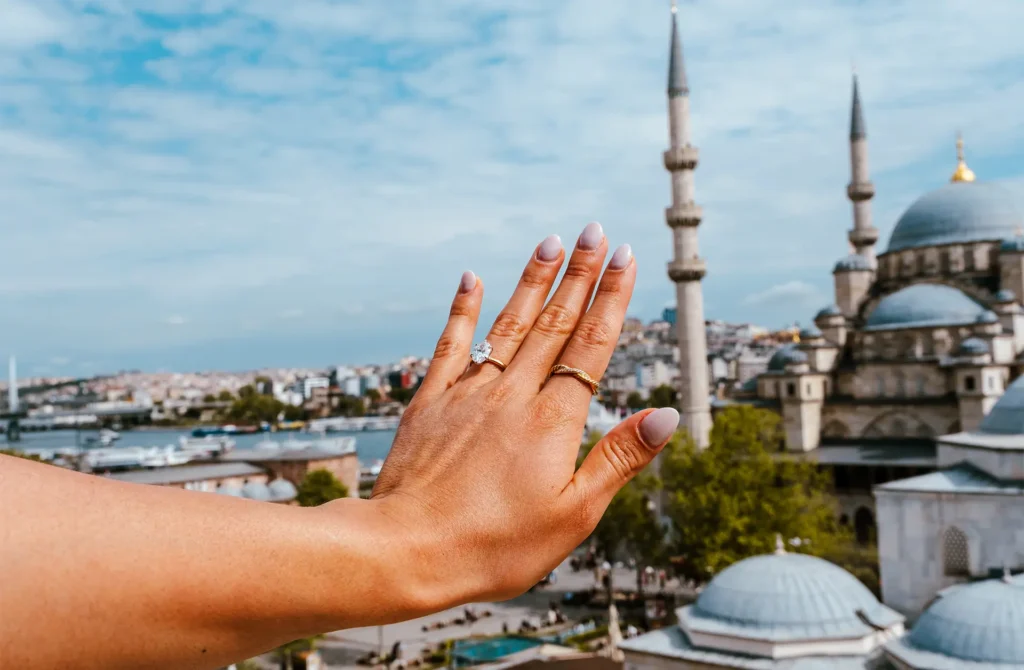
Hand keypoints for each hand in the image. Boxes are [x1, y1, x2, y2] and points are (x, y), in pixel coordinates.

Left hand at [368, 222, 679, 610]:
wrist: (406, 552)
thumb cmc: (494, 546)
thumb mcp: (573, 515)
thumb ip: (619, 459)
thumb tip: (665, 414)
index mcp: (553, 421)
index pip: (591, 345)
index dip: (611, 299)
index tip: (626, 258)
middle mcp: (512, 395)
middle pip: (554, 323)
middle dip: (579, 275)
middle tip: (595, 231)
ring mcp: (468, 394)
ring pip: (508, 324)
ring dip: (532, 281)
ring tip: (550, 242)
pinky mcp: (430, 403)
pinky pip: (451, 344)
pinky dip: (463, 310)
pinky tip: (471, 279)